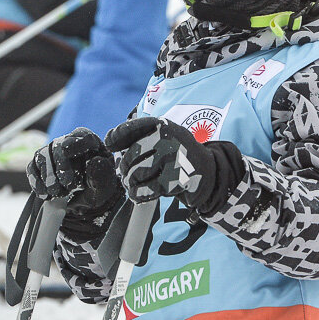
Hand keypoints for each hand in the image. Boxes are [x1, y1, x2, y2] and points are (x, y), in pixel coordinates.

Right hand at [26, 128, 113, 206]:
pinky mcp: (39, 164)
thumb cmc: (96, 190)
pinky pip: (32, 168)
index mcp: (91, 143)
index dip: (75, 143)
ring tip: (59, 193)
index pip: (84, 137)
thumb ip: (102, 177)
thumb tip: (96, 161)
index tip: (66, 150)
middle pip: (60, 146)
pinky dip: (37, 182)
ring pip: (43, 156)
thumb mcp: (105, 189)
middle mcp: (70, 143)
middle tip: (68, 186)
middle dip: (61, 167)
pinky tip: (46, 194)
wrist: (82, 201)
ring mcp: (52, 152)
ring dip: (49, 177)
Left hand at [106, 117, 235, 212]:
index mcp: (163, 126)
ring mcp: (172, 159)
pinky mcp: (175, 180)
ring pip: (136, 173)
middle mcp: (168, 139)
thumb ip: (139, 135)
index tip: (110, 144)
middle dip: (125, 168)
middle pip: (131, 156)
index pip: (132, 128)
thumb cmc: (178, 155)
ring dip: (131, 182)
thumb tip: (109, 138)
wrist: (209, 172)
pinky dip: (138, 193)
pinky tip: (138, 193)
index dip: (117, 137)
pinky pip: (146, 189)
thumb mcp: (163, 136)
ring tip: (134, 183)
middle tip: (128, 174)